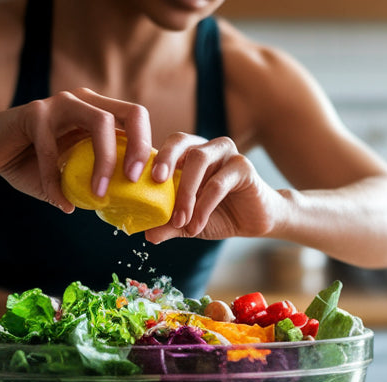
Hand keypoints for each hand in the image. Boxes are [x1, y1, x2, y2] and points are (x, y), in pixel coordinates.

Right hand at [0, 88, 153, 211]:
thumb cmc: (30, 163)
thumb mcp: (68, 175)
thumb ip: (93, 185)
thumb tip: (124, 210)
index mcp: (99, 112)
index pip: (137, 120)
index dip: (149, 148)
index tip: (151, 181)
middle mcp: (85, 102)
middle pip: (131, 113)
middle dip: (140, 147)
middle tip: (134, 180)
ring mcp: (61, 103)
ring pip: (100, 122)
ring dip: (105, 162)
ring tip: (99, 194)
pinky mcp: (35, 112)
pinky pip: (53, 149)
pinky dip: (56, 181)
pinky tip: (59, 201)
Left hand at [144, 133, 282, 243]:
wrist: (255, 221)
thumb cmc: (218, 215)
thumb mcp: (187, 223)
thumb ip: (168, 225)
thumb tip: (146, 235)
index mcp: (187, 154)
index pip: (164, 146)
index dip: (147, 157)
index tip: (131, 178)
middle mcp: (205, 147)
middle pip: (180, 141)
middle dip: (164, 160)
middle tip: (154, 182)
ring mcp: (226, 153)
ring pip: (198, 160)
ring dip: (185, 192)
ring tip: (179, 221)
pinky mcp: (244, 166)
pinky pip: (218, 182)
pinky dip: (204, 205)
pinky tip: (197, 226)